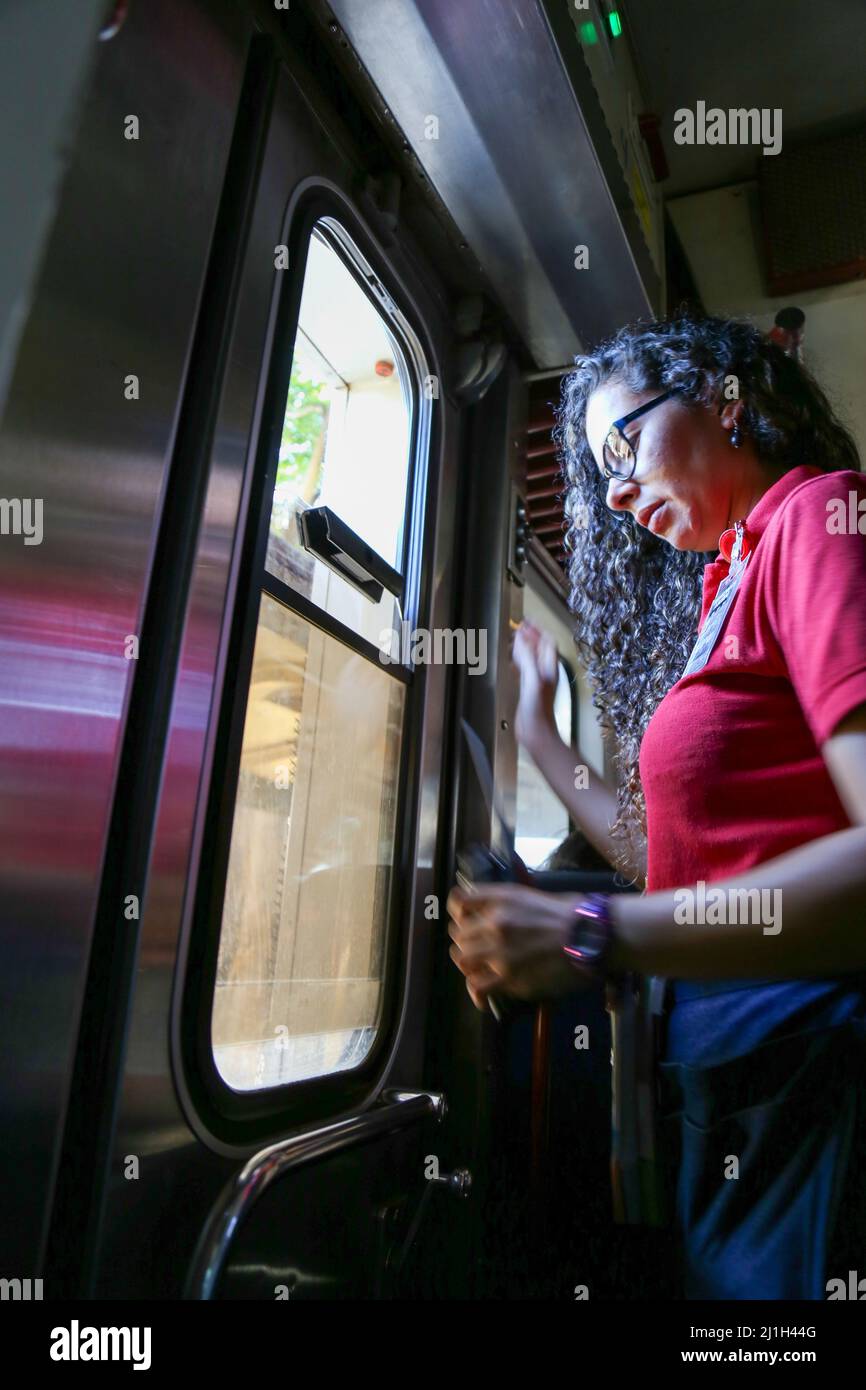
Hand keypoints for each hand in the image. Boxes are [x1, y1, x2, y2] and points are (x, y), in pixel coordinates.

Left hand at [446, 882, 592, 1010]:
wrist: (591, 936)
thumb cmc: (569, 913)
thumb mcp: (531, 895)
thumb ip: (503, 902)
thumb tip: (486, 912)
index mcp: (501, 899)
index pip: (458, 902)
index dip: (459, 913)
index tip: (466, 919)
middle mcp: (495, 923)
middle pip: (458, 934)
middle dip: (465, 941)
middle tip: (476, 947)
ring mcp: (500, 952)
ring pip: (462, 959)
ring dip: (467, 964)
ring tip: (478, 968)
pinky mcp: (510, 978)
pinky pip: (478, 987)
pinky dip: (476, 993)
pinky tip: (482, 997)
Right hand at [512, 620, 560, 750]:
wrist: (536, 733)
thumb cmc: (537, 710)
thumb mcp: (532, 680)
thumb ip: (527, 658)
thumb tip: (520, 638)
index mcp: (549, 668)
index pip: (547, 642)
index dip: (538, 630)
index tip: (527, 621)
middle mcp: (545, 672)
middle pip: (540, 648)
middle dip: (530, 636)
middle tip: (519, 627)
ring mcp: (537, 681)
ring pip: (532, 657)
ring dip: (524, 647)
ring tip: (514, 639)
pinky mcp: (528, 689)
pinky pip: (524, 669)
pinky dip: (518, 660)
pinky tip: (511, 661)